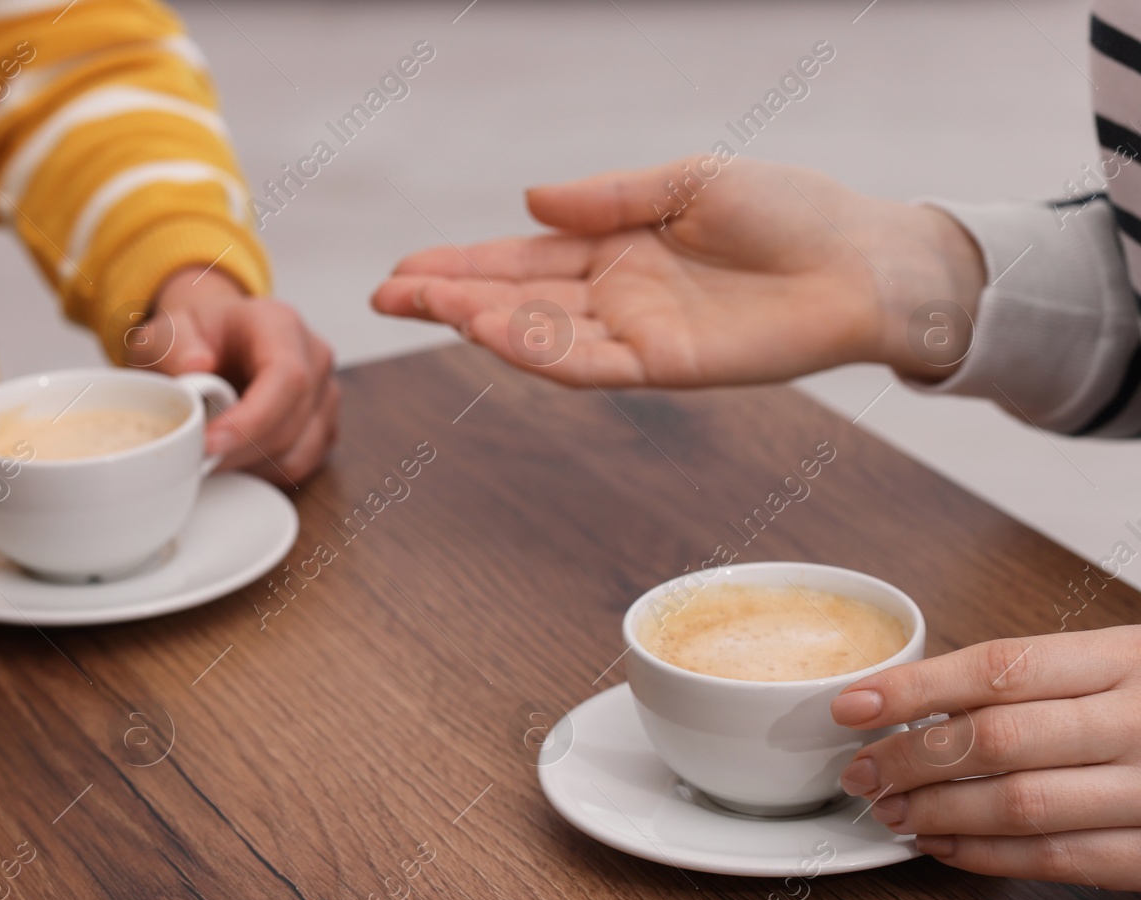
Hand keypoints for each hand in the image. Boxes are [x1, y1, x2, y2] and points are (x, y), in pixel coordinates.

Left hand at [129, 268, 337, 483]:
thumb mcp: (171, 329)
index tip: (210, 443)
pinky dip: (264, 470)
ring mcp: (324, 393)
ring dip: (250, 463)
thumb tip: (195, 368)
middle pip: (291, 421)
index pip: (286, 377)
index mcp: (280, 325)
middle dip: (239, 449)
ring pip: (298, 450)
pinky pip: (301, 463)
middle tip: (194, 454)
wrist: (216, 338)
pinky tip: (236, 455)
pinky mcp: (322, 423)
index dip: (252, 418)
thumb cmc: (200, 333)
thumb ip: (177, 345)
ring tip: (212, 453)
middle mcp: (313, 357)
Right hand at [371, 156, 985, 387]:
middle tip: (386, 294)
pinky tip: (492, 331)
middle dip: (449, 298)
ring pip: (539, 335)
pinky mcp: (665, 366)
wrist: (866, 261)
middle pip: (515, 301)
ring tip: (424, 305)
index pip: (521, 262)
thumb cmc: (791, 212)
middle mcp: (615, 298)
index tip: (404, 268)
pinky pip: (587, 363)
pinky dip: (537, 349)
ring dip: (479, 321)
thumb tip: (529, 203)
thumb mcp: (688, 180)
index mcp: (616, 249)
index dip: (461, 265)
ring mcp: (635, 335)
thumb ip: (608, 197)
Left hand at [832, 627, 1140, 888]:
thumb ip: (1039, 680)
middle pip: (998, 739)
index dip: (914, 688)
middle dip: (911, 759)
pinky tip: (944, 848)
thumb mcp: (1123, 663)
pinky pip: (1063, 860)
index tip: (851, 704)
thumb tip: (918, 699)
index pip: (999, 667)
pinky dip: (990, 858)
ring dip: (938, 815)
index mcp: (1127, 657)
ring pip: (1022, 805)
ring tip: (891, 813)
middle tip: (861, 771)